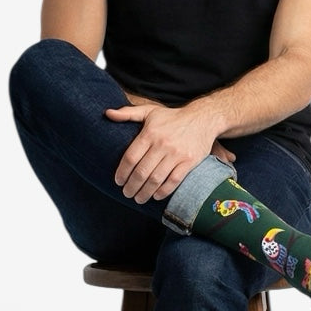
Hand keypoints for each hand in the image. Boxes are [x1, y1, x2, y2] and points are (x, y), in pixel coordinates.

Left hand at [105, 101, 223, 202]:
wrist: (203, 119)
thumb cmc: (172, 117)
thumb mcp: (150, 111)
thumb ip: (128, 113)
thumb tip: (107, 114)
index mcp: (150, 133)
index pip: (131, 157)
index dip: (122, 172)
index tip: (118, 181)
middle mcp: (162, 144)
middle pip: (142, 172)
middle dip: (131, 186)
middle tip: (127, 193)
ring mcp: (176, 154)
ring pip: (156, 179)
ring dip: (145, 192)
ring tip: (139, 199)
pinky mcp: (189, 161)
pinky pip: (174, 180)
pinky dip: (163, 191)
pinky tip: (156, 195)